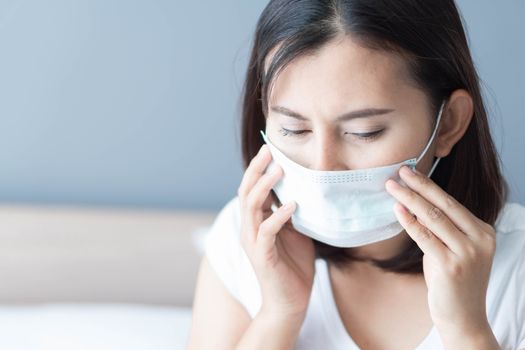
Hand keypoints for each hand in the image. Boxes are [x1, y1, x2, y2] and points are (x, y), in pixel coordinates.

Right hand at [237, 144, 315, 318]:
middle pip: (246, 192)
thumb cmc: (293, 267)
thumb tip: (300, 191)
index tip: (271, 150)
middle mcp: (249, 229)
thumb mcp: (294, 233)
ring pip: (251, 207)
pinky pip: (267, 231)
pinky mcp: (262, 256)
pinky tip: (292, 205)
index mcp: (256, 222)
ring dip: (265, 187)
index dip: (259, 169)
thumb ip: (291, 214)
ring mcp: (254, 242)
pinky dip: (278, 216)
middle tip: (269, 151)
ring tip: (279, 170)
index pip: (252, 189)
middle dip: (257, 170)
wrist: (290, 303)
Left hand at [385, 165, 495, 336]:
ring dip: (409, 199)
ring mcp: (468, 253)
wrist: (464, 318)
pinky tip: (397, 209)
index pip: (452, 202)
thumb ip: (440, 229)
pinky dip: (409, 222)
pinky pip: (425, 238)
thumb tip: (414, 204)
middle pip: (443, 205)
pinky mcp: (451, 266)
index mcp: (483, 232)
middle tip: (399, 171)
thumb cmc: (454, 282)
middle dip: (419, 186)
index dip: (429, 186)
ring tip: (392, 187)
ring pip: (433, 218)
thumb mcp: (452, 249)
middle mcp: (480, 240)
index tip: (411, 172)